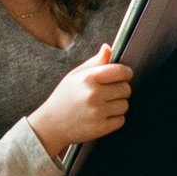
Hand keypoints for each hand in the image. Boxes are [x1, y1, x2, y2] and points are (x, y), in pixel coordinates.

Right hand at [27, 44, 132, 158]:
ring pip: (125, 105)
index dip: (126, 73)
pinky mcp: (100, 128)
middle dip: (121, 90)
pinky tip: (102, 116)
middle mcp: (94, 94)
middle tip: (109, 93)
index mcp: (88, 78)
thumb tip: (108, 48)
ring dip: (118, 105)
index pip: (120, 71)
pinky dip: (115, 119)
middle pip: (126, 89)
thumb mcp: (75, 75)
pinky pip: (121, 120)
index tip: (125, 76)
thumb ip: (94, 62)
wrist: (50, 125)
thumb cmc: (63, 98)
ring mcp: (97, 112)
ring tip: (103, 106)